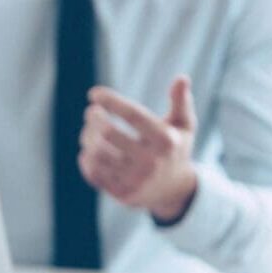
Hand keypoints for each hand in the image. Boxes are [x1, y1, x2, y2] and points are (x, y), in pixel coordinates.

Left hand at [80, 77, 197, 222]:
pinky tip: (88, 150)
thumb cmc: (174, 149)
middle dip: (94, 118)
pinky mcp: (123, 194)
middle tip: (91, 113)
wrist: (175, 191)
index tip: (94, 93)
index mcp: (166, 140)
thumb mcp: (184, 126)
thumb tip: (182, 78)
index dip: (111, 101)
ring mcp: (136, 180)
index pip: (133, 115)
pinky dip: (86, 159)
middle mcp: (151, 161)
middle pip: (108, 133)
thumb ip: (182, 102)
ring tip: (88, 131)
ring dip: (87, 138)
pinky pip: (94, 173)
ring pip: (97, 153)